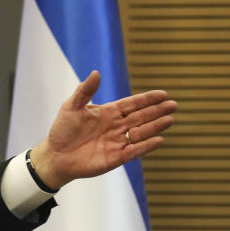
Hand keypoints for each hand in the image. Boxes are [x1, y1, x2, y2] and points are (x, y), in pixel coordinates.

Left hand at [29, 71, 175, 189]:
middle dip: (157, 111)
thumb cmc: (62, 130)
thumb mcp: (71, 107)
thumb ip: (85, 91)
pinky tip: (159, 139)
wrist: (55, 155)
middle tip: (173, 105)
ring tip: (170, 119)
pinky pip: (134, 151)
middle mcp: (117, 126)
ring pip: (141, 133)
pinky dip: (146, 146)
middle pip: (142, 117)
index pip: (133, 104)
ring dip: (155, 126)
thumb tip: (96, 72)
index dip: (148, 99)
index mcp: (109, 113)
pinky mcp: (115, 158)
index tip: (163, 94)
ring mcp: (117, 142)